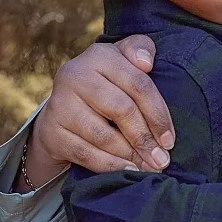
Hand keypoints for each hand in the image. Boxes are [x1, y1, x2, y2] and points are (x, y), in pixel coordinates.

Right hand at [23, 35, 175, 185]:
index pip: (138, 84)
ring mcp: (60, 104)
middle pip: (122, 110)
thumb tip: (146, 62)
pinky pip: (85, 153)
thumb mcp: (123, 62)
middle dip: (145, 138)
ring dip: (130, 155)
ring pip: (103, 135)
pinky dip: (110, 165)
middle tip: (162, 160)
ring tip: (149, 167)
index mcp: (99, 56)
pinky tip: (128, 171)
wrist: (62, 111)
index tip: (170, 140)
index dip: (158, 114)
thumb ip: (140, 50)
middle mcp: (75, 75)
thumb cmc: (106, 86)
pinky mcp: (52, 130)